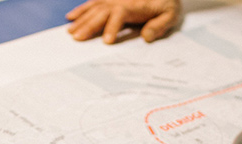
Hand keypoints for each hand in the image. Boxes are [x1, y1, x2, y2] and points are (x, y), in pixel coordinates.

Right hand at [66, 0, 182, 43]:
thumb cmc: (167, 3)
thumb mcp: (171, 15)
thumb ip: (159, 26)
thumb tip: (147, 37)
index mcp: (135, 5)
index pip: (119, 15)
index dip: (112, 27)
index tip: (106, 41)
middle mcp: (121, 0)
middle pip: (101, 12)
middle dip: (88, 25)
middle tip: (77, 38)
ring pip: (93, 8)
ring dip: (81, 19)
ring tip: (70, 32)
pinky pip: (93, 3)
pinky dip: (81, 10)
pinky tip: (71, 17)